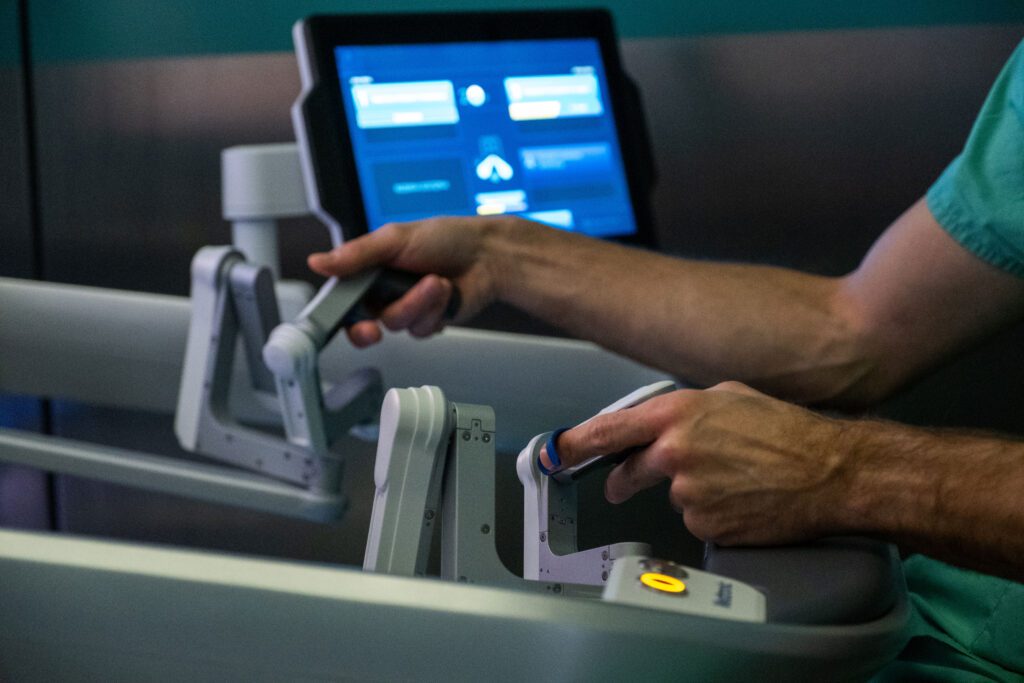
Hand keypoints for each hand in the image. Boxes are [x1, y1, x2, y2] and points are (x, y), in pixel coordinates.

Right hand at [308, 215, 532, 345]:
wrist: (487, 255)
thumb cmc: (446, 238)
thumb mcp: (394, 239)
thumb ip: (356, 255)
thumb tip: (319, 262)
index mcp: (370, 269)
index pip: (341, 298)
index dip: (335, 315)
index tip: (334, 322)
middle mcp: (385, 292)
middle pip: (362, 323)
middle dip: (368, 326)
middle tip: (372, 327)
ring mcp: (407, 308)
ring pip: (396, 323)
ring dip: (417, 302)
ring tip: (433, 281)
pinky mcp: (428, 321)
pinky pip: (421, 328)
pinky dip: (434, 309)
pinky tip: (444, 291)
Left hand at [540, 381, 851, 545]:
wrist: (830, 471)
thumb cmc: (785, 429)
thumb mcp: (728, 397)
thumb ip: (682, 409)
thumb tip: (656, 423)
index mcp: (676, 414)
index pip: (608, 431)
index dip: (575, 444)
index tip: (555, 453)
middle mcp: (675, 453)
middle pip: (628, 475)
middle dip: (625, 482)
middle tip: (629, 485)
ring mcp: (689, 494)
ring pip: (671, 498)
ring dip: (692, 493)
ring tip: (736, 480)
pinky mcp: (707, 526)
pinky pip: (696, 522)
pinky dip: (713, 515)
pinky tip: (742, 501)